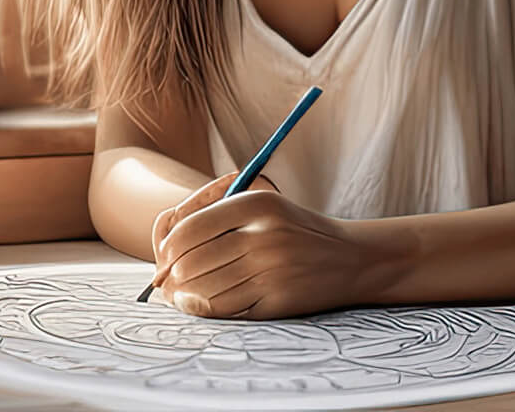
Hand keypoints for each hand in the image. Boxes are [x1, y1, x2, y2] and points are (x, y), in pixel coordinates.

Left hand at [150, 184, 389, 320]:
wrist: (351, 258)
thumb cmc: (294, 230)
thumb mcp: (262, 206)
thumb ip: (215, 216)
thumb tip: (165, 248)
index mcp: (256, 204)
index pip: (191, 228)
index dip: (169, 249)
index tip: (164, 259)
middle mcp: (264, 236)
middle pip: (193, 262)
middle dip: (171, 277)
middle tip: (163, 284)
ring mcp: (273, 271)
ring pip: (206, 290)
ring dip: (184, 297)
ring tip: (177, 296)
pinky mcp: (279, 300)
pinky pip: (227, 309)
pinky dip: (206, 310)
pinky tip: (199, 305)